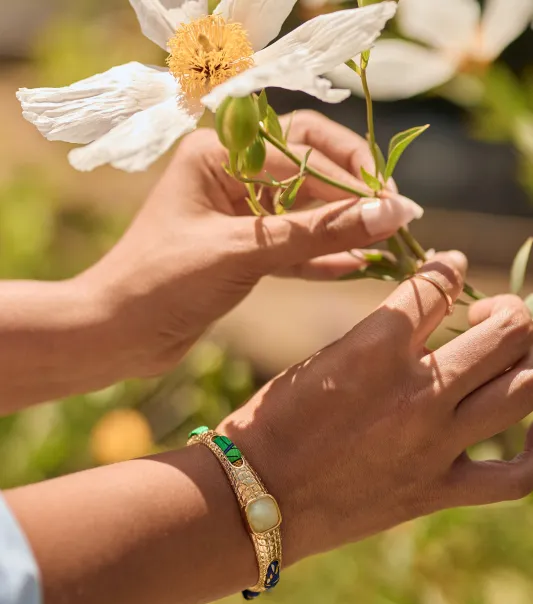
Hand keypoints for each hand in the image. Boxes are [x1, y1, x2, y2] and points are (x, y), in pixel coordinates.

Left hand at [84, 111, 420, 376]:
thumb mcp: (244, 252)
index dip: (352, 175)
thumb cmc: (163, 282)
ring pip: (304, 214)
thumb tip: (390, 213)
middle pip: (309, 174)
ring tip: (389, 246)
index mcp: (219, 154)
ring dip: (343, 229)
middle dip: (353, 198)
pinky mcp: (241, 254)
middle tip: (398, 220)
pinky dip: (322, 258)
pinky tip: (358, 267)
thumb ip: (316, 233)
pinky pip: (292, 248)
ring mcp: (236, 216)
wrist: (116, 335)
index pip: (303, 148)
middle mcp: (229, 176)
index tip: (394, 203)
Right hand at [222, 252, 532, 564]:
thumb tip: (422, 325)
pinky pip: (516, 478)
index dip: (449, 268)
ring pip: (525, 388)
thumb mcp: (320, 361)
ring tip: (513, 357)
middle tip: (491, 317)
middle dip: (510, 311)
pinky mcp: (436, 490)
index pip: (439, 285)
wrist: (254, 497)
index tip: (448, 269)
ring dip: (529, 359)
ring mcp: (434, 443)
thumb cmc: (272, 423)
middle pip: (507, 332)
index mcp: (376, 346)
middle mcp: (416, 390)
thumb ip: (378, 340)